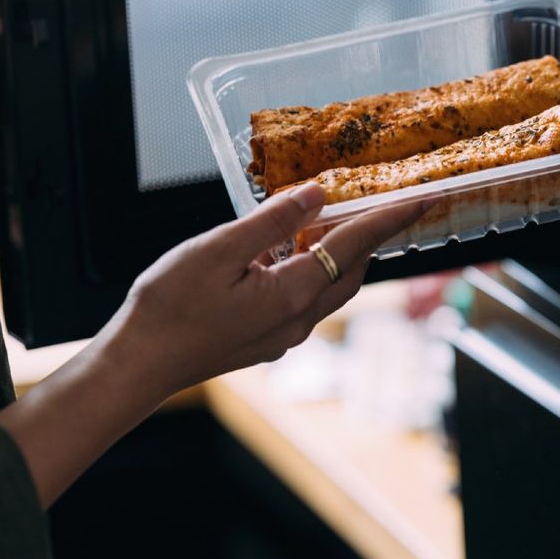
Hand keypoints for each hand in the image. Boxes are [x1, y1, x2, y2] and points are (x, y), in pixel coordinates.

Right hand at [0, 182, 426, 507]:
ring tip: (328, 221)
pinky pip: (304, 300)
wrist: (138, 364)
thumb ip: (270, 220)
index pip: (354, 246)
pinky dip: (309, 271)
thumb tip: (316, 194)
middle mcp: (299, 320)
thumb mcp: (218, 249)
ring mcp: (283, 336)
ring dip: (336, 255)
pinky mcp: (266, 341)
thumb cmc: (169, 306)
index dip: (388, 219)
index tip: (420, 201)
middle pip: (350, 271)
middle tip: (377, 204)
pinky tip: (281, 253)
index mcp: (293, 293)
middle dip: (368, 237)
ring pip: (328, 288)